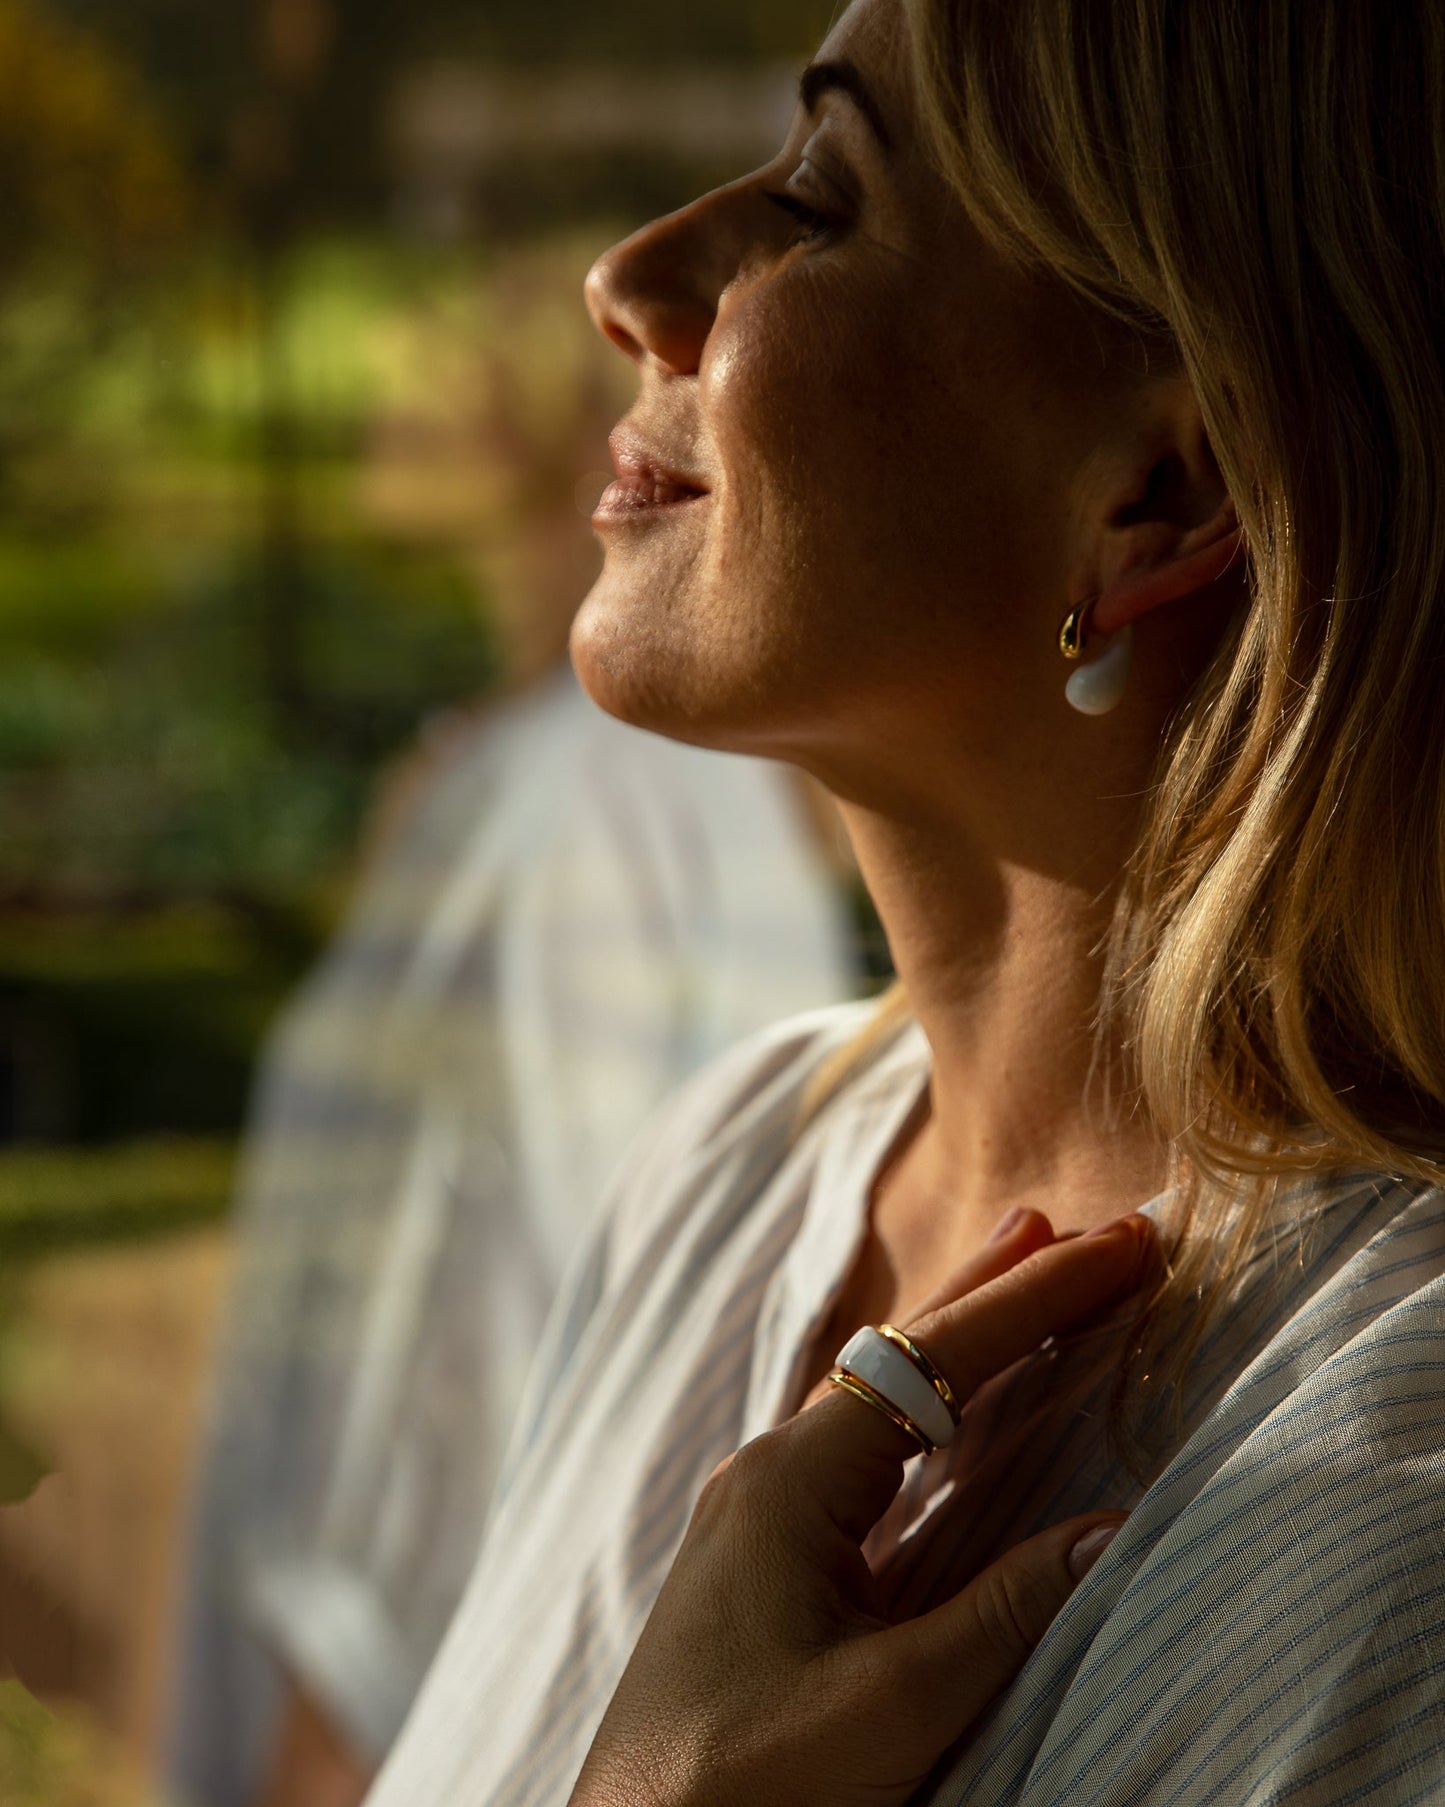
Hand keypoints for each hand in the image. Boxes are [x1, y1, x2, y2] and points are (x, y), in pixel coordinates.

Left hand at [567, 1209, 1156, 1806]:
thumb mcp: (885, 1707)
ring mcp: (762, 1515)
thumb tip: (1112, 1528)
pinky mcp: (767, 1563)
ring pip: (883, 1397)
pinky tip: (951, 1412)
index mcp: (787, 1480)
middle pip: (903, 1353)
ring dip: (963, 1340)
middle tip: (1084, 1231)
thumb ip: (1001, 1614)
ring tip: (1026, 1272)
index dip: (1036, 1299)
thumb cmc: (738, 1786)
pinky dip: (930, 1411)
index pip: (934, 1357)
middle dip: (1001, 1290)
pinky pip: (865, 1454)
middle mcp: (769, 1475)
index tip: (1119, 1243)